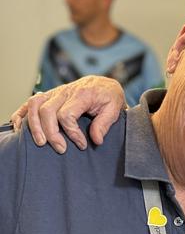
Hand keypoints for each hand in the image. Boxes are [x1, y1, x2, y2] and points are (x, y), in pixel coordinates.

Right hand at [10, 76, 126, 153]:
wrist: (105, 84)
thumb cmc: (109, 97)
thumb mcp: (115, 108)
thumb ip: (105, 123)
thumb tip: (96, 140)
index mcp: (82, 94)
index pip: (67, 115)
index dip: (72, 133)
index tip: (81, 145)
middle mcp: (66, 91)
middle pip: (47, 111)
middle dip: (52, 133)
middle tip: (61, 149)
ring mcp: (55, 92)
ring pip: (35, 105)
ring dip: (34, 125)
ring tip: (41, 142)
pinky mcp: (49, 95)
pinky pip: (30, 102)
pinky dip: (21, 114)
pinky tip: (20, 128)